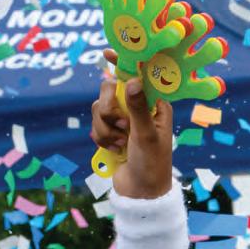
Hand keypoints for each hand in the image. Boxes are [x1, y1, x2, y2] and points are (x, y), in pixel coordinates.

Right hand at [91, 56, 173, 199]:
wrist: (140, 194)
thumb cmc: (152, 165)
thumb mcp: (146, 136)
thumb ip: (137, 108)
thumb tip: (131, 80)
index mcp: (154, 104)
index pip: (138, 74)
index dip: (123, 63)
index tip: (107, 54)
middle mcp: (138, 108)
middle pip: (111, 89)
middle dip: (109, 108)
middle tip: (120, 123)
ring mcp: (123, 120)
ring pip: (99, 108)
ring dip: (105, 128)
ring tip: (120, 143)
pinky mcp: (110, 133)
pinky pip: (95, 125)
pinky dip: (102, 139)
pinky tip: (115, 150)